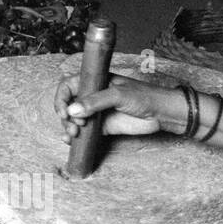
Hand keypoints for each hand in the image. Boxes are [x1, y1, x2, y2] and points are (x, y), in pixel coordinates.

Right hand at [54, 72, 174, 141]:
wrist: (161, 114)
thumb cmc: (144, 97)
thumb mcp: (118, 95)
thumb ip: (95, 102)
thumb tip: (72, 110)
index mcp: (95, 82)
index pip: (68, 86)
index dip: (61, 98)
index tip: (64, 111)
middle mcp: (93, 96)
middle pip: (67, 105)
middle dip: (65, 117)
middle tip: (74, 127)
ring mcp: (96, 112)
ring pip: (73, 120)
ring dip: (68, 128)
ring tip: (73, 135)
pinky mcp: (101, 127)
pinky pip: (83, 132)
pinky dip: (74, 138)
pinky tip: (70, 142)